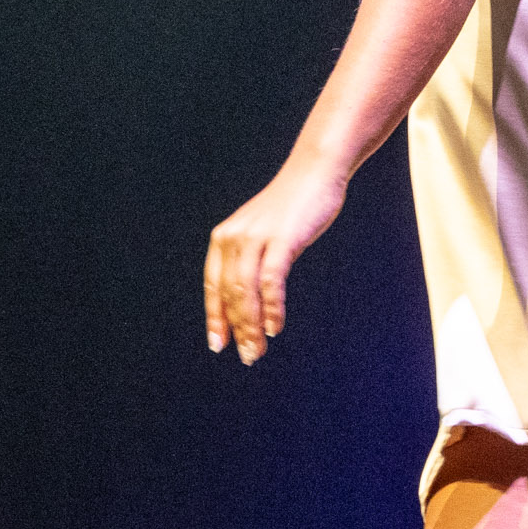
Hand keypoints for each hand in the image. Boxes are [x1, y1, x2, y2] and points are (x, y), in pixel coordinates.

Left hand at [205, 162, 348, 363]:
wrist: (315, 173)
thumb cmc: (292, 207)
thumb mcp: (263, 234)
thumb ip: (253, 262)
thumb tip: (251, 302)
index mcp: (224, 238)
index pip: (213, 286)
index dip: (215, 317)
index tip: (218, 344)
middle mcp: (233, 237)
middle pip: (229, 294)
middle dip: (237, 329)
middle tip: (249, 355)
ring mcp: (256, 237)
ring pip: (247, 291)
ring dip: (252, 325)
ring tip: (259, 348)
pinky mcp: (281, 239)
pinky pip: (271, 281)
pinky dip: (272, 307)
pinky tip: (275, 326)